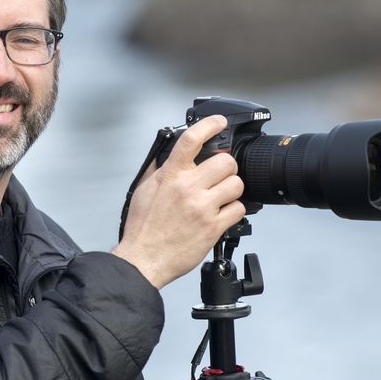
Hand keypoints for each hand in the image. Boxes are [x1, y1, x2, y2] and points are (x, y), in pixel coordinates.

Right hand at [112, 115, 245, 288]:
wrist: (143, 258)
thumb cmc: (142, 227)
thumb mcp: (144, 189)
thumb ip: (159, 168)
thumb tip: (168, 151)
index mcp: (170, 175)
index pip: (191, 139)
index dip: (209, 125)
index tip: (219, 121)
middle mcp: (187, 188)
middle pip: (225, 162)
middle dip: (226, 168)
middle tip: (219, 176)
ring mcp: (202, 207)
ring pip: (236, 184)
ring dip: (232, 190)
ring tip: (221, 197)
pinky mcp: (213, 227)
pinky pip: (238, 209)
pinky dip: (233, 211)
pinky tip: (222, 214)